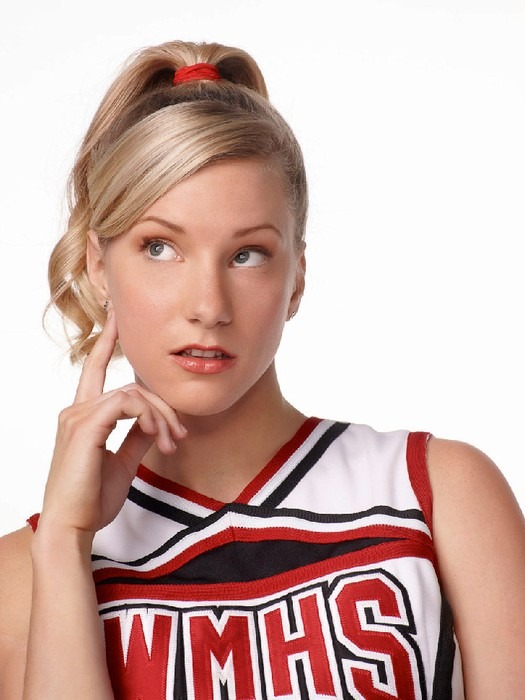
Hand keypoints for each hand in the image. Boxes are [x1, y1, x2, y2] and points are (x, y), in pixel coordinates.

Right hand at [38, 310, 185, 539]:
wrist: (73, 527)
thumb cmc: (92, 498)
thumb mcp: (123, 462)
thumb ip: (137, 437)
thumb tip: (155, 422)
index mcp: (83, 416)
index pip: (95, 369)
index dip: (106, 341)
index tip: (117, 316)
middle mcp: (76, 410)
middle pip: (132, 386)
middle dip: (163, 407)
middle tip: (180, 435)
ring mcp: (78, 417)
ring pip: (133, 394)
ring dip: (161, 417)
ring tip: (170, 444)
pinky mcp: (85, 428)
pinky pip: (127, 404)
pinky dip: (148, 417)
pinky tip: (156, 436)